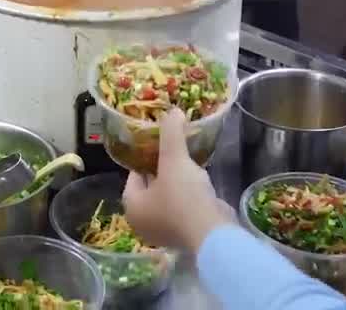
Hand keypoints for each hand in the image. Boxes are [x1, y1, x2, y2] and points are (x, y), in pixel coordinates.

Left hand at [122, 109, 232, 253]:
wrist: (213, 232)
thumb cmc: (183, 197)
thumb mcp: (174, 160)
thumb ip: (171, 134)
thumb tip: (172, 110)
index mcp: (132, 206)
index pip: (133, 175)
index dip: (145, 157)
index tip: (158, 143)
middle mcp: (143, 222)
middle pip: (150, 187)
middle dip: (162, 169)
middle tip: (174, 150)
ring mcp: (164, 231)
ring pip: (167, 198)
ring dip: (177, 182)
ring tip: (188, 161)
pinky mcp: (184, 235)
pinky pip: (181, 208)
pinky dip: (188, 195)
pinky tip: (199, 181)